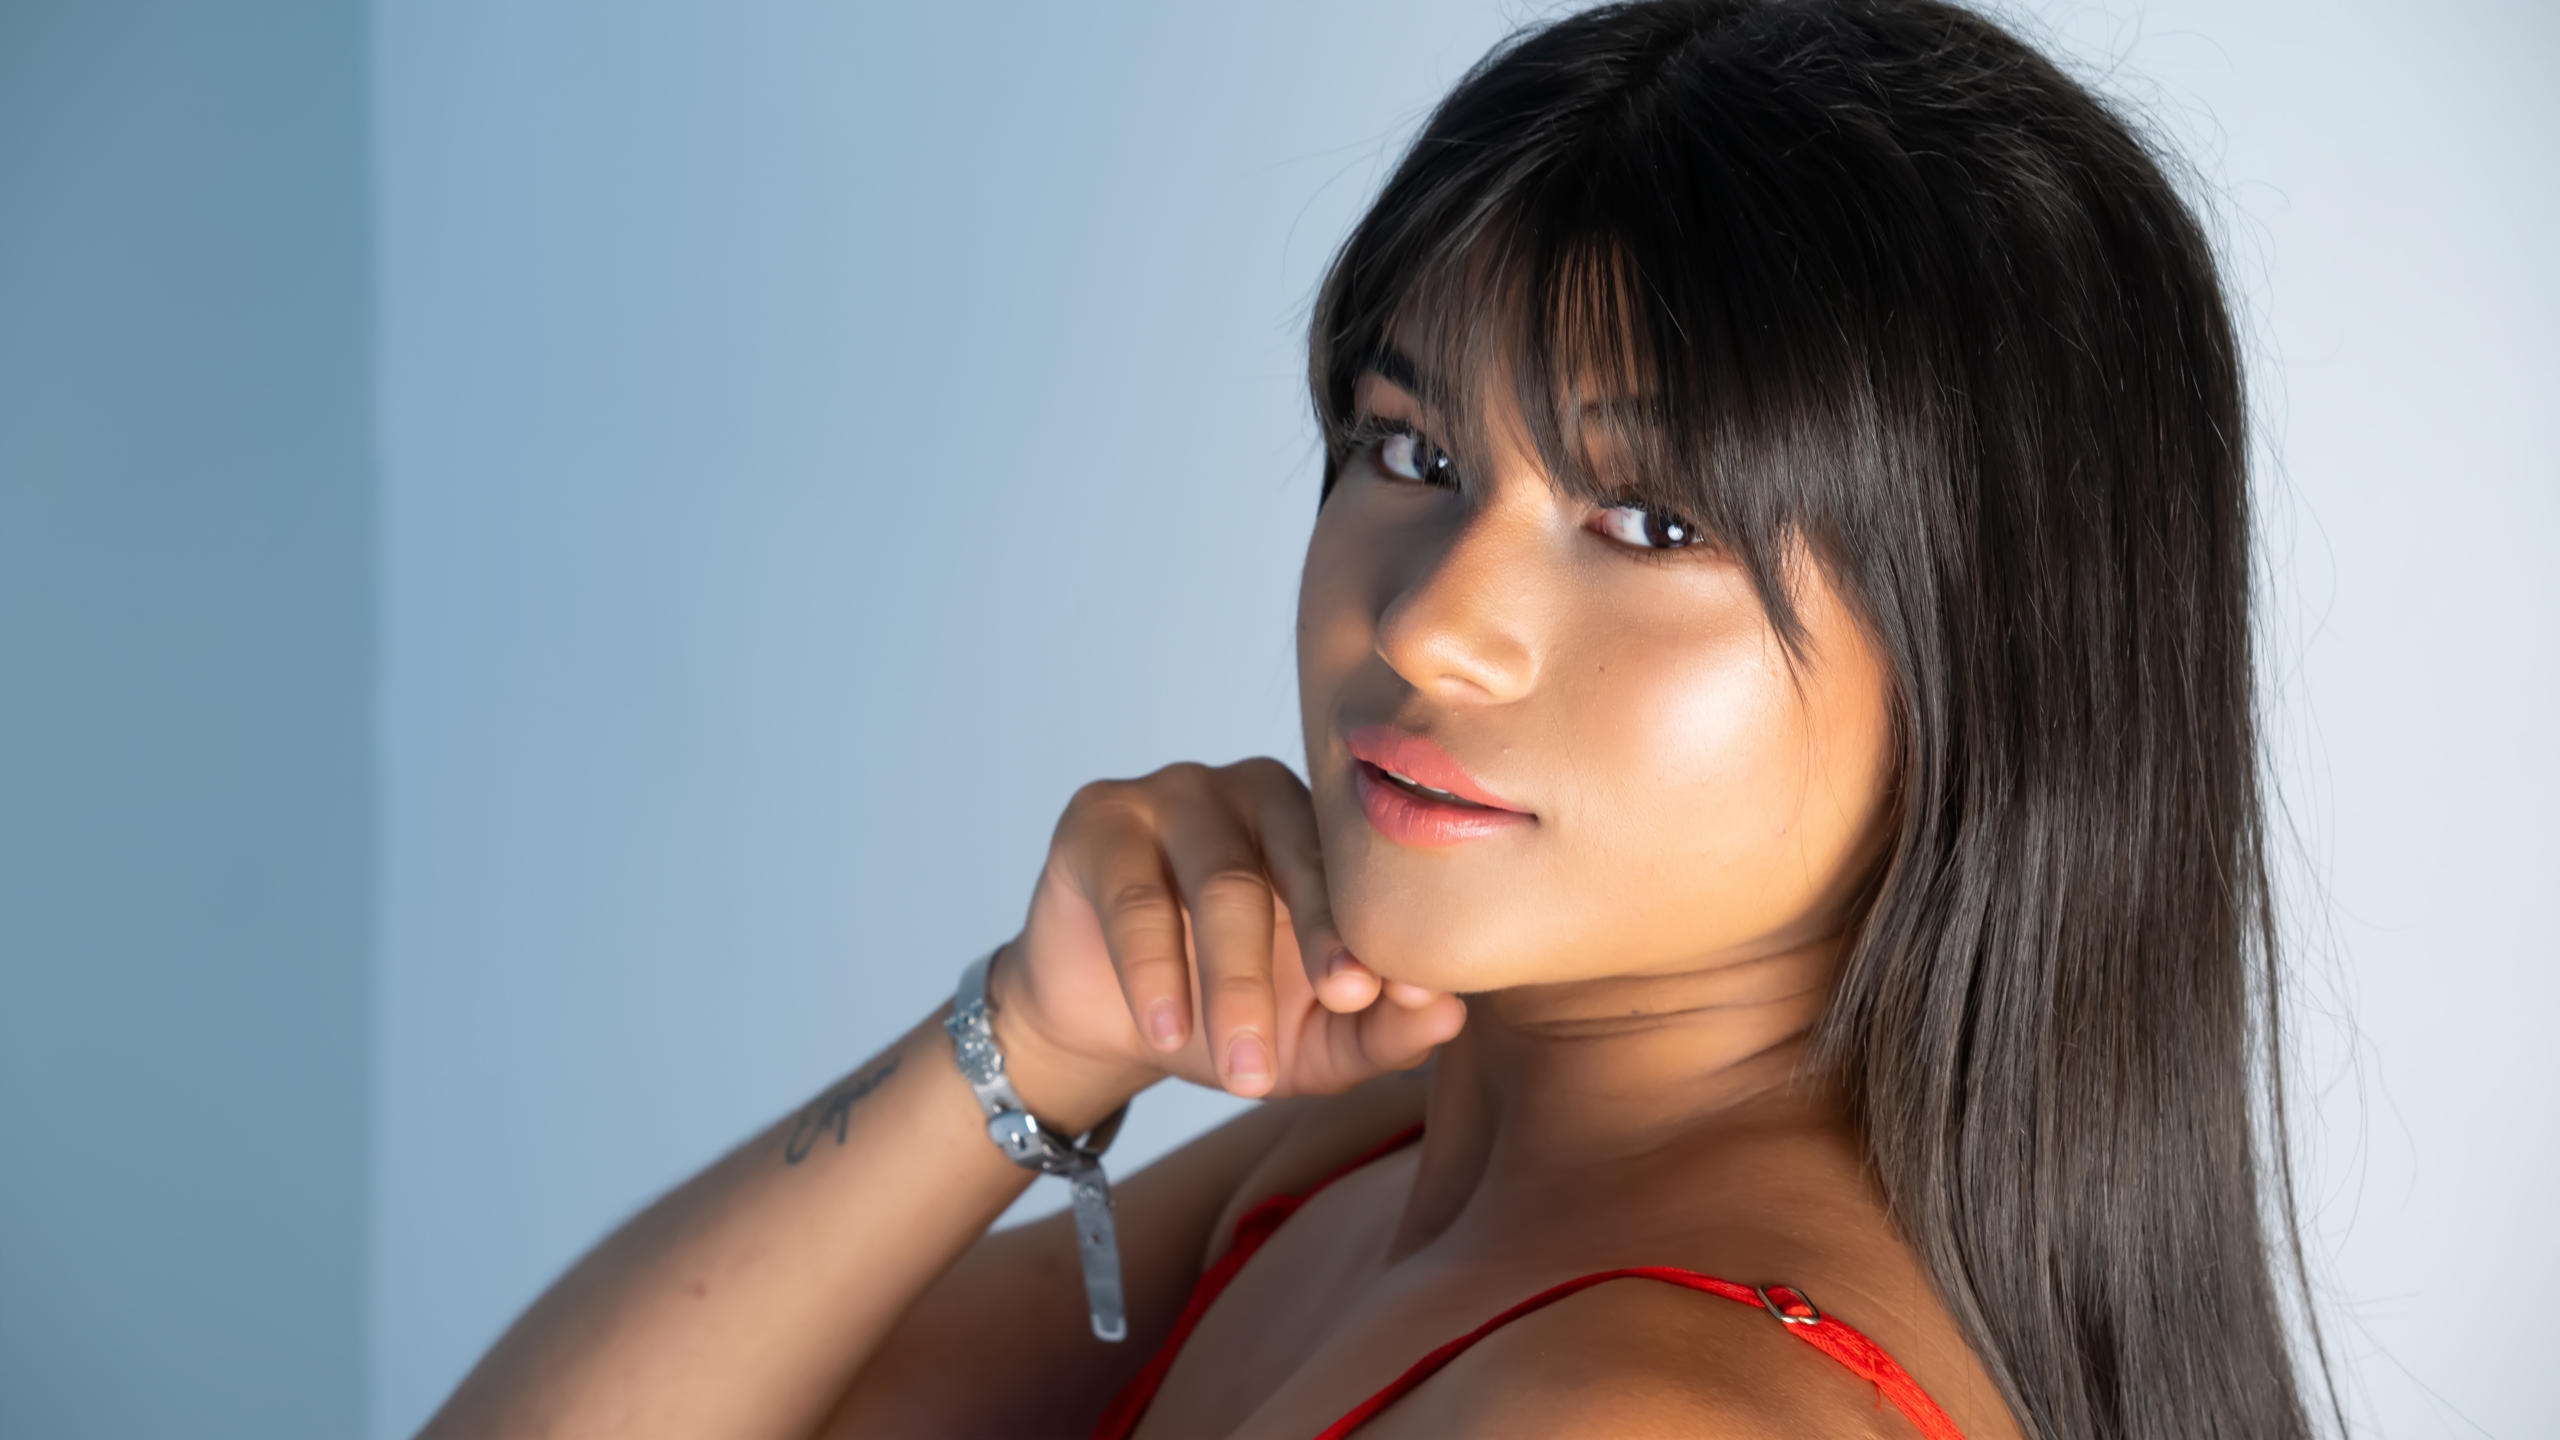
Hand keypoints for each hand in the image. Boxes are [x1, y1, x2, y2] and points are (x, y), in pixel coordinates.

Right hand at [989, 758, 1465, 1119]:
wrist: (1100, 1018)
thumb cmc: (1220, 1013)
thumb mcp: (1308, 1042)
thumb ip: (1378, 1031)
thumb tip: (1450, 1015)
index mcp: (1322, 833)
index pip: (1359, 872)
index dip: (1377, 932)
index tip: (1402, 994)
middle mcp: (1257, 793)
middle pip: (1296, 862)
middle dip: (1320, 941)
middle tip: (1340, 1005)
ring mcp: (1176, 794)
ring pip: (1220, 881)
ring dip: (1235, 981)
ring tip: (1243, 1072)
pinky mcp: (1101, 819)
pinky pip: (1135, 896)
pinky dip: (1154, 972)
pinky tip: (1167, 1033)